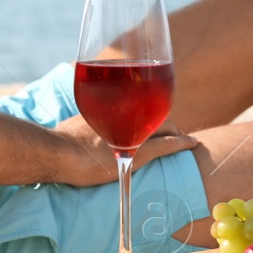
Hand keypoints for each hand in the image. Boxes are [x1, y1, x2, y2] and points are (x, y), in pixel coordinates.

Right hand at [51, 115, 197, 187]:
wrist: (58, 151)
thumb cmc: (61, 140)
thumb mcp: (77, 120)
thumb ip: (89, 117)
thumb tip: (83, 128)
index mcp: (111, 105)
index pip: (139, 101)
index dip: (150, 108)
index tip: (153, 115)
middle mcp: (125, 114)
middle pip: (154, 110)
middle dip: (165, 119)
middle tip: (173, 129)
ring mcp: (133, 132)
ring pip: (164, 125)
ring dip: (176, 131)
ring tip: (184, 138)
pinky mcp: (139, 151)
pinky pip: (167, 144)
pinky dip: (182, 142)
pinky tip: (193, 143)